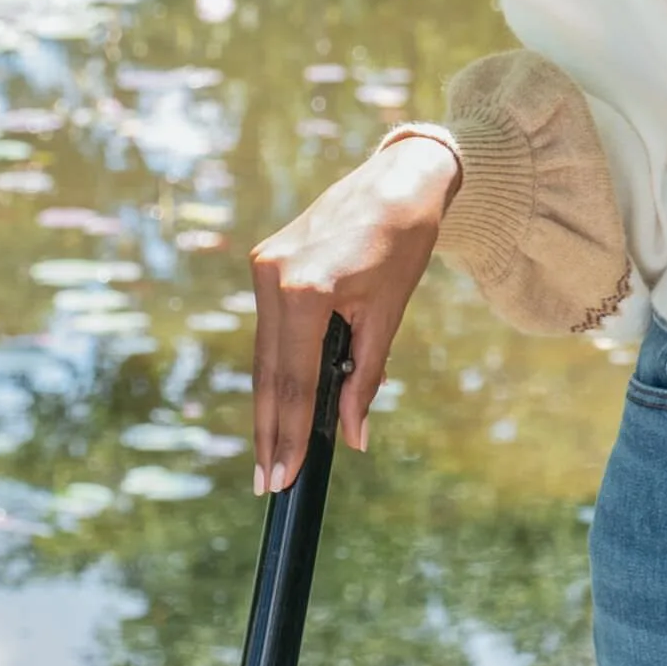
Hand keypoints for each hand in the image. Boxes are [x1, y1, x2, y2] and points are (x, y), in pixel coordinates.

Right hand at [251, 131, 457, 484]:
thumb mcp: (388, 317)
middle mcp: (273, 277)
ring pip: (263, 355)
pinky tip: (276, 407)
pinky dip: (275, 370)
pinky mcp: (265, 263)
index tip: (284, 477)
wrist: (397, 181)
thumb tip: (352, 436)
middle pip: (268, 374)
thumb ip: (365, 379)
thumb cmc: (403, 244)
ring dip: (267, 407)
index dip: (288, 434)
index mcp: (306, 290)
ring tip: (268, 457)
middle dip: (268, 433)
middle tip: (267, 484)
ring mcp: (264, 267)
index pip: (294, 380)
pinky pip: (269, 331)